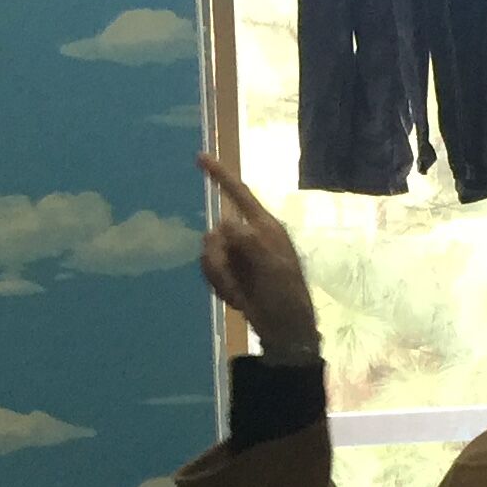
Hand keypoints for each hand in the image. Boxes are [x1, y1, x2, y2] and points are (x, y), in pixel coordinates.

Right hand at [199, 154, 321, 363]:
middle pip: (215, 232)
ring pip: (208, 253)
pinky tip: (237, 299)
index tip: (200, 157)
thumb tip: (224, 223)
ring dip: (220, 277)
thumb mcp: (273, 266)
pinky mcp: (230, 272)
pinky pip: (209, 271)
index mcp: (265, 227)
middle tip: (237, 283)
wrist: (285, 329)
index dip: (220, 175)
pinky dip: (220, 287)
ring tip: (240, 295)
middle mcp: (248, 236)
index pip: (239, 194)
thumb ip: (249, 242)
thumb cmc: (287, 295)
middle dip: (220, 260)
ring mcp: (238, 255)